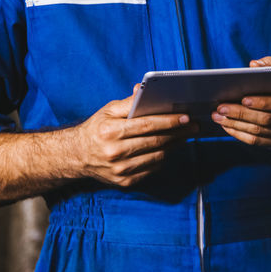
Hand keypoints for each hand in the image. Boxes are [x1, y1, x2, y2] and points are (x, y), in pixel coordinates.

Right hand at [74, 90, 191, 186]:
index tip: (186, 117)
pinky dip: (164, 158)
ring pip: (157, 157)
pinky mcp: (124, 182)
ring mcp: (120, 170)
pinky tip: (170, 148)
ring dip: (175, 146)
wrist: (76, 156)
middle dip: (179, 133)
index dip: (169, 121)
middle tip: (194, 126)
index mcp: (110, 132)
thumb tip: (144, 89)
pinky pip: (152, 169)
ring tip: (185, 136)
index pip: (147, 125)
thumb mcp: (108, 111)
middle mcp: (115, 152)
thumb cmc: (96, 129)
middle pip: (156, 142)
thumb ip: (129, 102)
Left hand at [213, 55, 270, 147]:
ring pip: (259, 132)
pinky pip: (257, 141)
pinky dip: (240, 134)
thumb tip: (253, 65)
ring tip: (217, 116)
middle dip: (240, 113)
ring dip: (235, 124)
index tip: (244, 98)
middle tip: (220, 108)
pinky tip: (227, 126)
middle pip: (266, 120)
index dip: (264, 103)